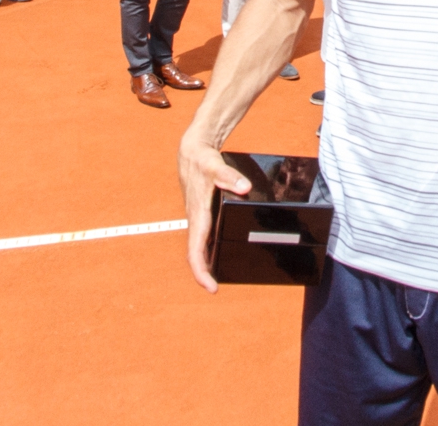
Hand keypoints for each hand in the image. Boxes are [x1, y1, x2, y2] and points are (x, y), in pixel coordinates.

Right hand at [178, 138, 251, 293]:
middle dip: (205, 272)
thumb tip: (244, 188)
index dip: (201, 272)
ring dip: (208, 262)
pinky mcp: (204, 213)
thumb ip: (229, 177)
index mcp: (197, 216)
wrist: (193, 151)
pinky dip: (212, 248)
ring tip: (221, 275)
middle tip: (217, 287)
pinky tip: (223, 251)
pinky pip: (206, 236)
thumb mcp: (215, 167)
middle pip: (197, 253)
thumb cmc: (201, 161)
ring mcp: (200, 218)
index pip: (195, 251)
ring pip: (201, 246)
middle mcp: (197, 221)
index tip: (211, 286)